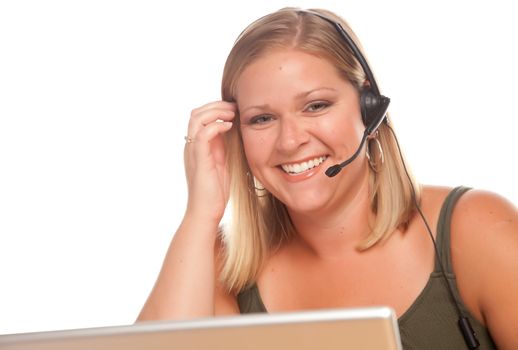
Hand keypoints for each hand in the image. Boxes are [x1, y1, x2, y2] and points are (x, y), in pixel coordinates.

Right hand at [183, 101, 236, 224]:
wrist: (206, 211)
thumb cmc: (215, 191)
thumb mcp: (221, 162)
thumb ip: (222, 146)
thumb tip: (232, 130)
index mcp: (196, 146)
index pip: (200, 117)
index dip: (216, 108)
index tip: (234, 108)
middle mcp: (191, 146)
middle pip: (196, 113)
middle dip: (216, 106)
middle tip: (234, 107)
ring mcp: (193, 152)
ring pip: (197, 119)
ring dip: (216, 112)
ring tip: (232, 113)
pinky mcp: (199, 159)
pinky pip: (202, 134)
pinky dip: (216, 126)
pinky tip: (230, 127)